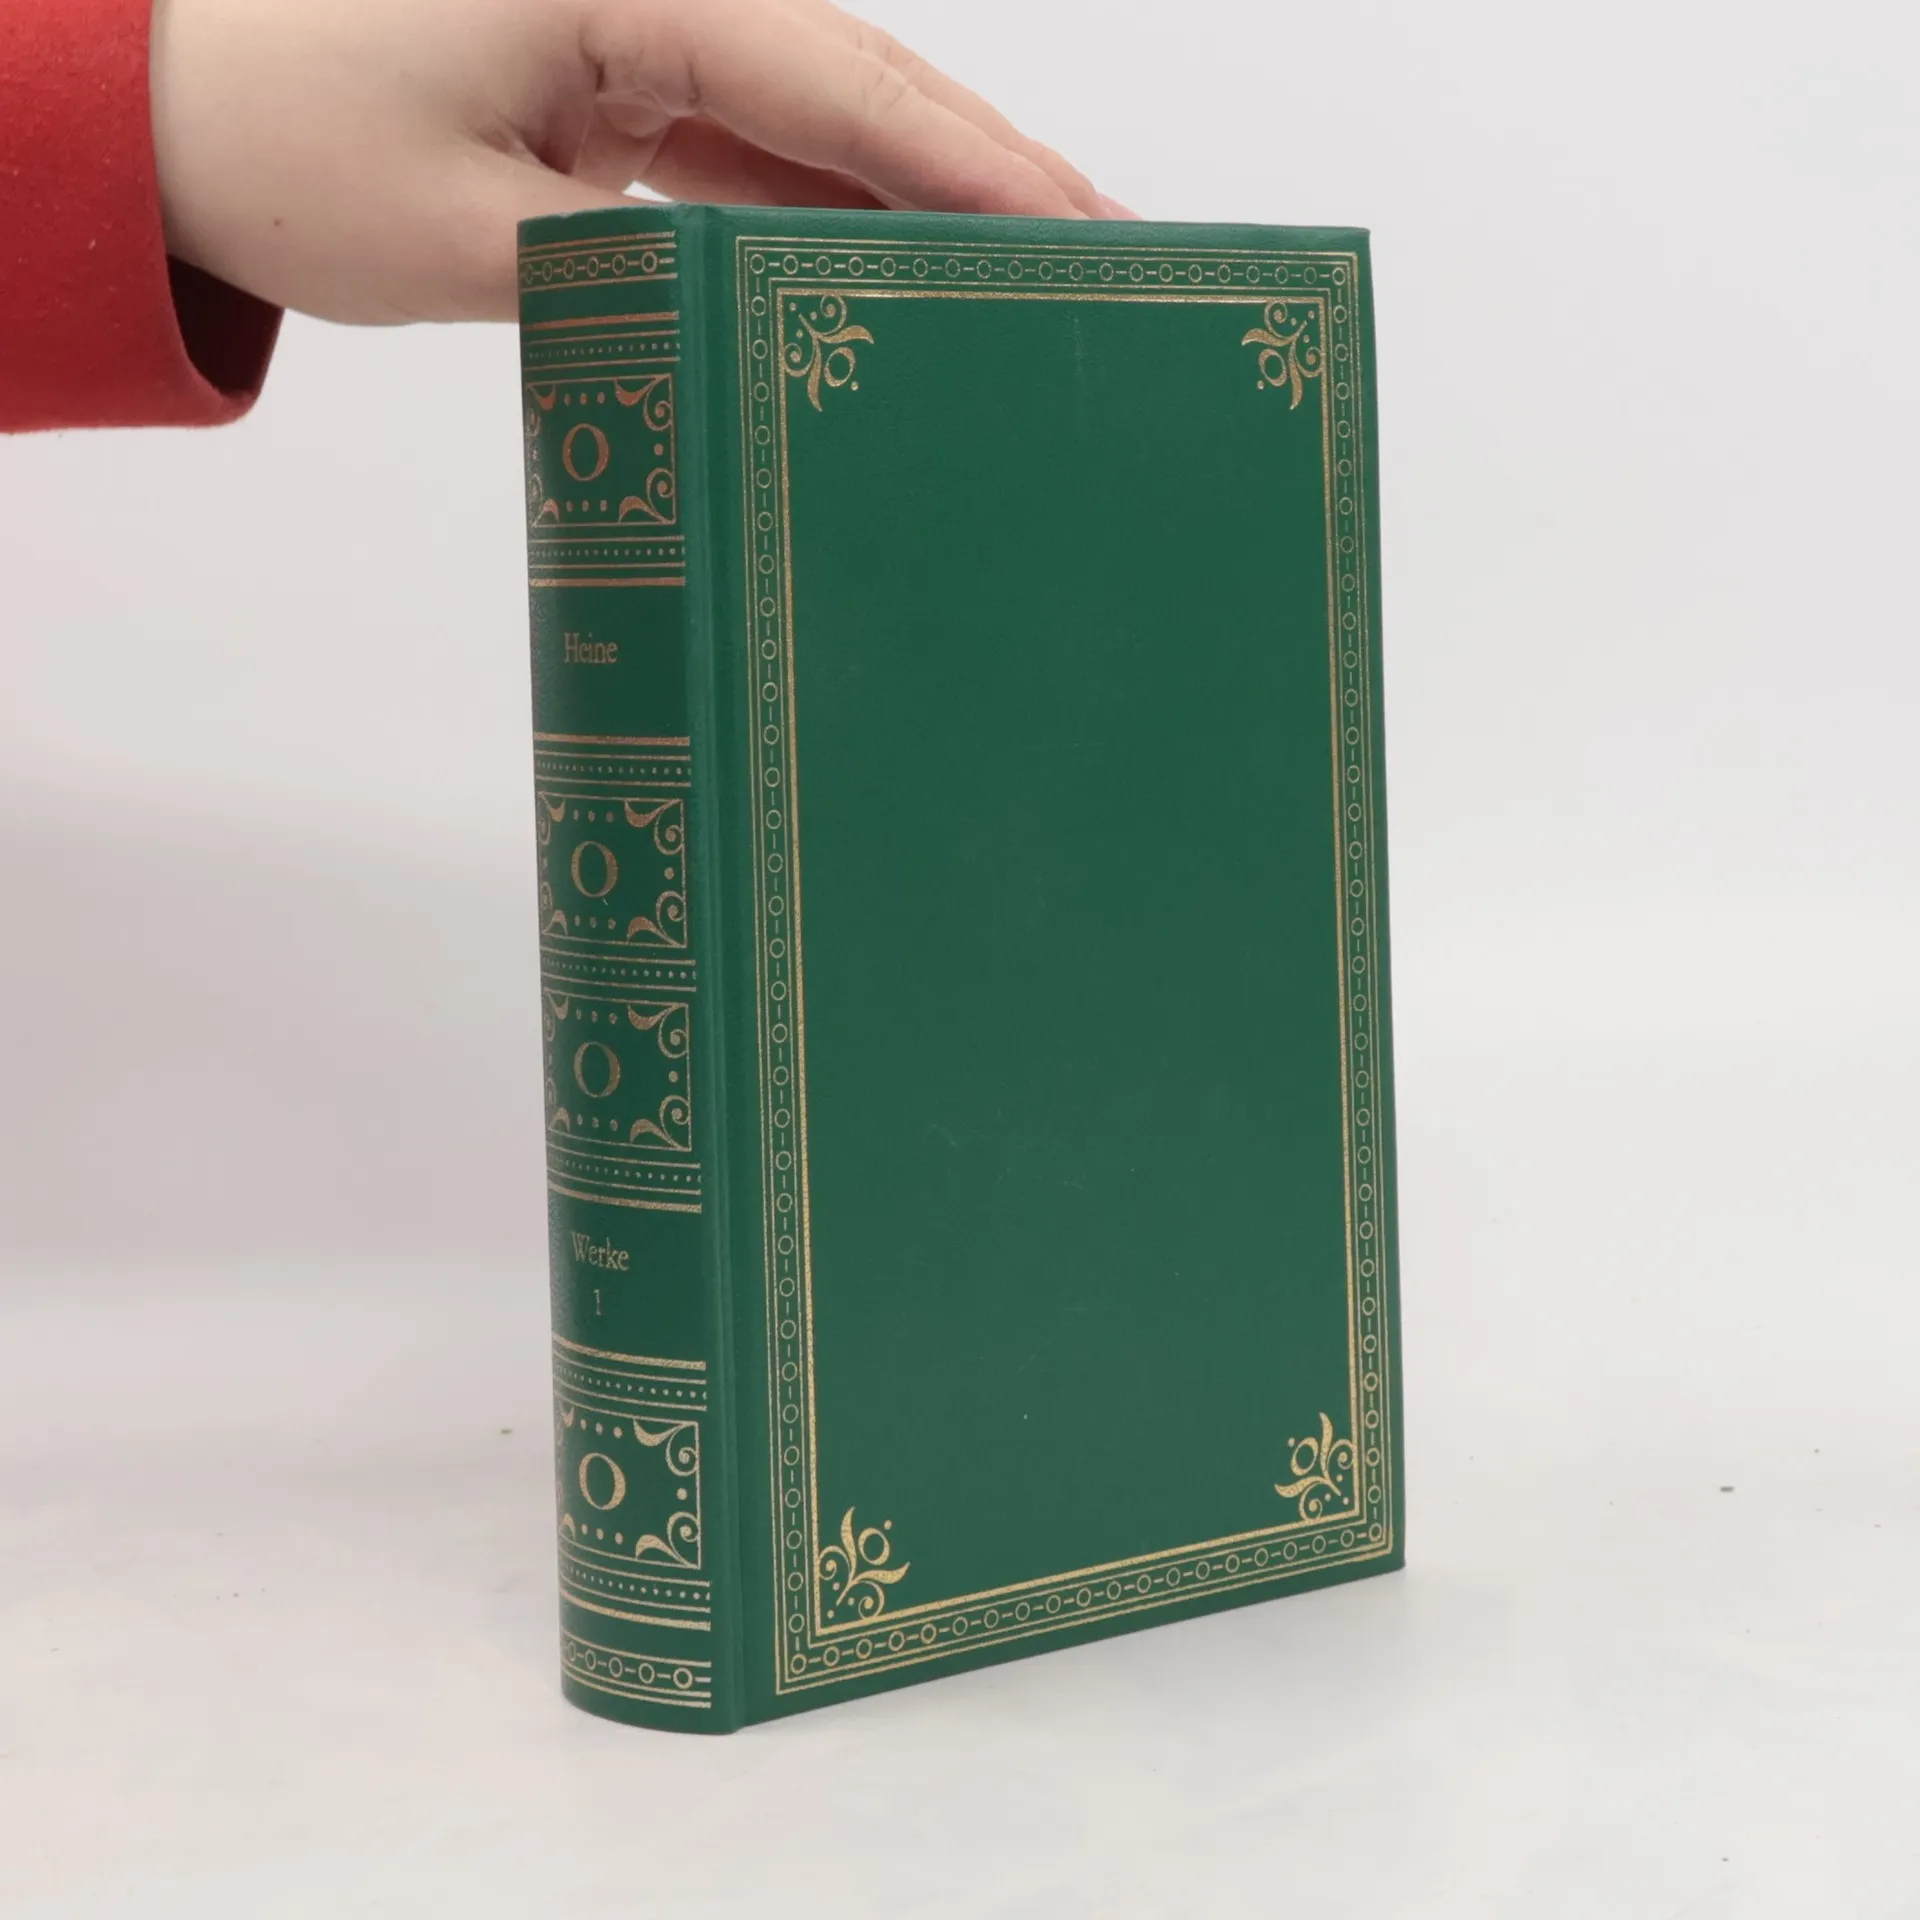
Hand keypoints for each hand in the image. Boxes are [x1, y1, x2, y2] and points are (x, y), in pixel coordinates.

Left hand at [149, 0, 1120, 325]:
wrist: (160, 114)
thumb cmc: (275, 144)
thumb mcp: (465, 236)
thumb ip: (636, 276)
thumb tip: (773, 319)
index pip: (834, 81)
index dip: (969, 159)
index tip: (1081, 223)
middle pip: (857, 81)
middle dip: (984, 170)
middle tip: (1111, 251)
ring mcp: (636, 24)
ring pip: (816, 115)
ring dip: (914, 197)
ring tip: (1027, 276)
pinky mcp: (616, 75)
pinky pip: (751, 143)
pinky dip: (822, 211)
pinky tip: (895, 272)